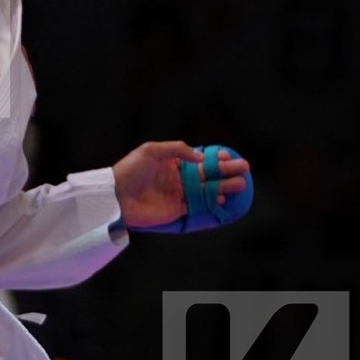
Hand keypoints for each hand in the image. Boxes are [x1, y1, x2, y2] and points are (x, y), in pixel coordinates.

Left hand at [112, 141, 250, 228]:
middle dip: (226, 170)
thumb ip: (177, 150)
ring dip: (223, 186)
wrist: (115, 196)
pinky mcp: (176, 209)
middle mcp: (177, 177)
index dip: (213, 157)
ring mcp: (178, 193)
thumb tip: (200, 157)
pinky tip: (222, 198)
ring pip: (206, 189)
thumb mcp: (150, 151)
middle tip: (245, 168)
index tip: (227, 155)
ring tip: (241, 184)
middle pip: (207, 173)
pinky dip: (210, 202)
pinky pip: (197, 205)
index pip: (197, 159)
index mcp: (171, 162)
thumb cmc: (130, 170)